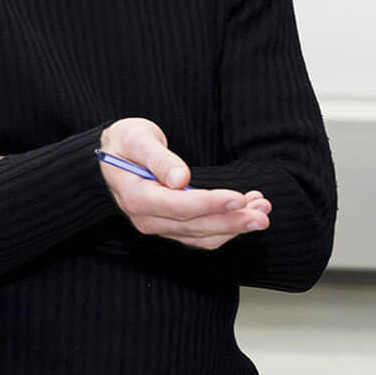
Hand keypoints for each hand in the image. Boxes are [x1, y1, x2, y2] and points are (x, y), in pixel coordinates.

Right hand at [97, 118, 269, 249]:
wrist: (113, 156)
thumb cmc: (125, 143)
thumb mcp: (136, 139)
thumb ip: (158, 158)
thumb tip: (180, 178)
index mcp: (137, 197)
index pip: (178, 207)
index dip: (210, 204)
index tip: (238, 198)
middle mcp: (147, 219)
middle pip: (195, 227)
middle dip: (232, 221)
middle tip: (262, 213)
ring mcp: (160, 226)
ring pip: (202, 235)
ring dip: (235, 225)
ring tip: (262, 209)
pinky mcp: (172, 227)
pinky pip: (202, 234)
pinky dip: (227, 226)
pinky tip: (248, 210)